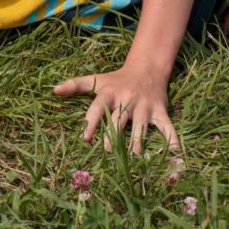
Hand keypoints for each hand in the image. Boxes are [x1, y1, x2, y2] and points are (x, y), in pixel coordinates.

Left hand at [55, 64, 179, 153]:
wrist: (147, 68)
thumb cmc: (116, 80)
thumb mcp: (96, 80)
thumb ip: (75, 85)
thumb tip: (53, 90)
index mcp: (109, 93)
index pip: (98, 107)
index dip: (91, 121)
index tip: (84, 137)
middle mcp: (127, 99)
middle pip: (119, 120)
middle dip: (113, 136)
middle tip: (108, 154)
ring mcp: (145, 106)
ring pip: (140, 127)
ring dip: (137, 143)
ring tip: (133, 159)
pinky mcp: (160, 111)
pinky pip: (168, 127)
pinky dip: (173, 140)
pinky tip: (175, 155)